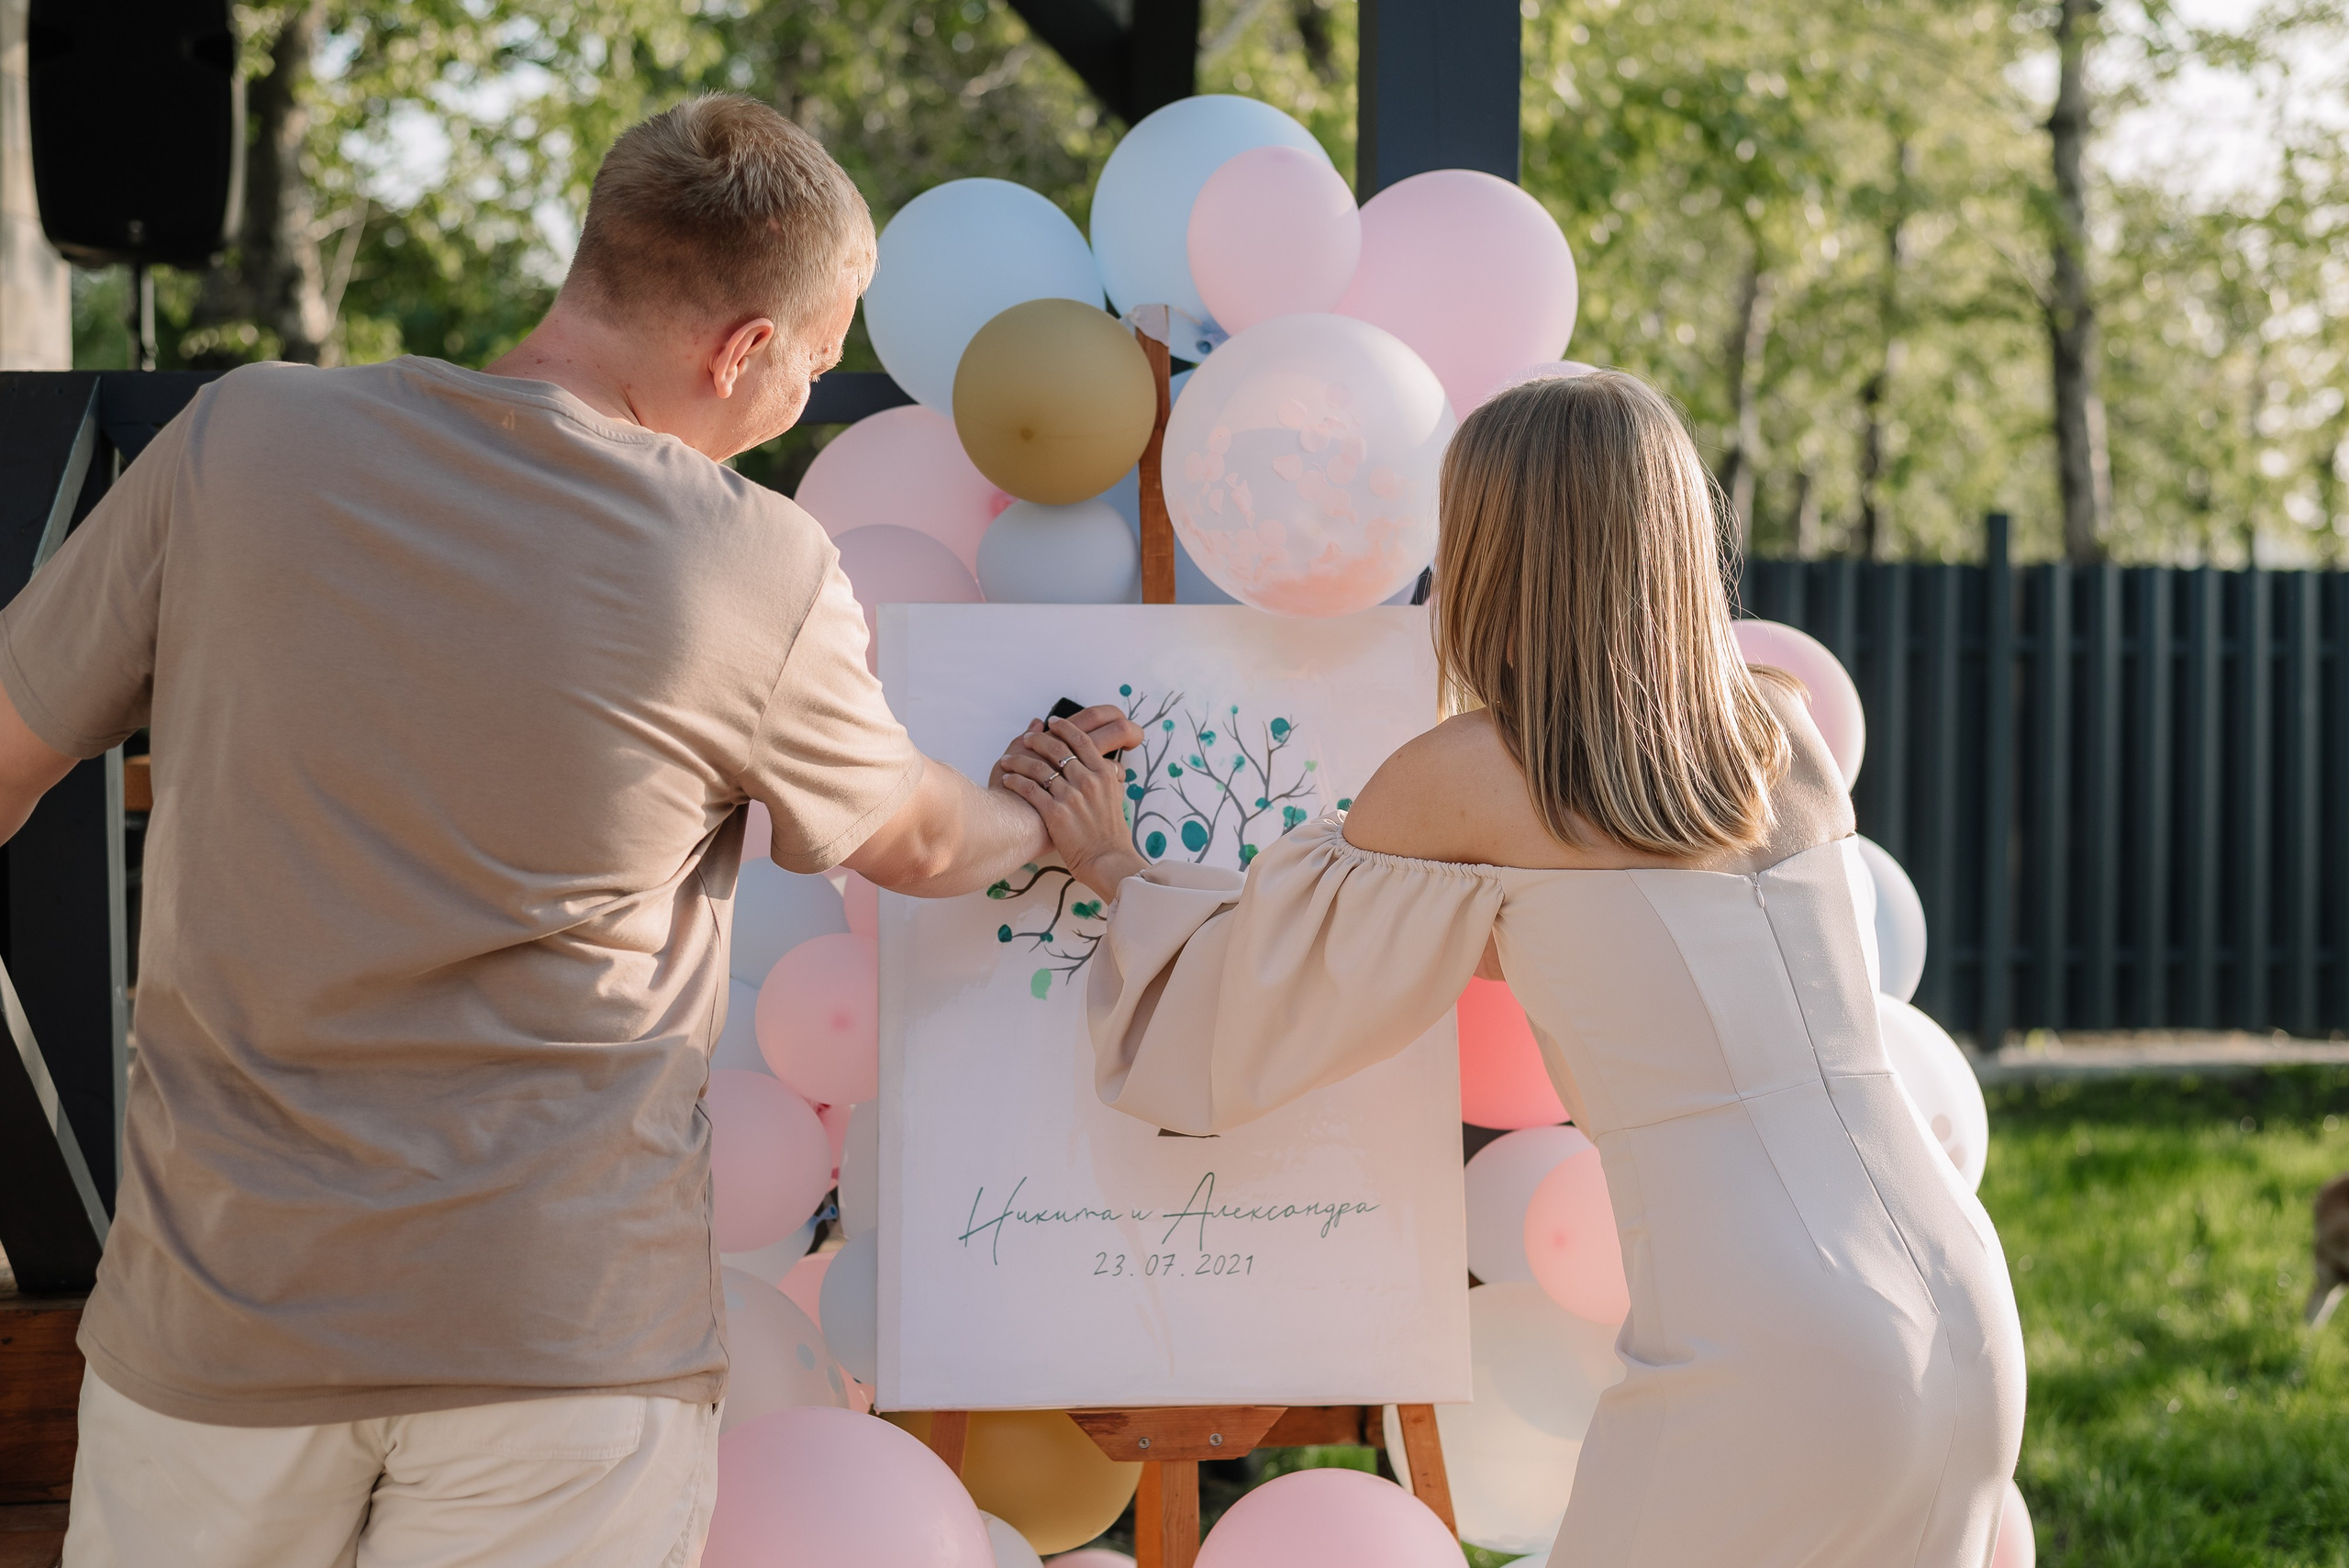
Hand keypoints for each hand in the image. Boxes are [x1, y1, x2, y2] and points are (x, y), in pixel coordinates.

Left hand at [996, 715, 1149, 900]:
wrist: (1109, 861)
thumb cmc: (1111, 835)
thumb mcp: (1117, 799)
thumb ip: (1109, 779)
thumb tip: (1109, 767)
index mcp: (1104, 774)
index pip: (1081, 741)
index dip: (1065, 728)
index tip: (1052, 722)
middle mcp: (1088, 781)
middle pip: (1057, 748)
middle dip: (1037, 740)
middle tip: (1026, 738)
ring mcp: (1071, 796)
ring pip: (1038, 767)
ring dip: (1019, 760)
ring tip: (1008, 759)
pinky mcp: (1055, 813)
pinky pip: (1029, 789)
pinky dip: (1015, 781)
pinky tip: (1007, 779)